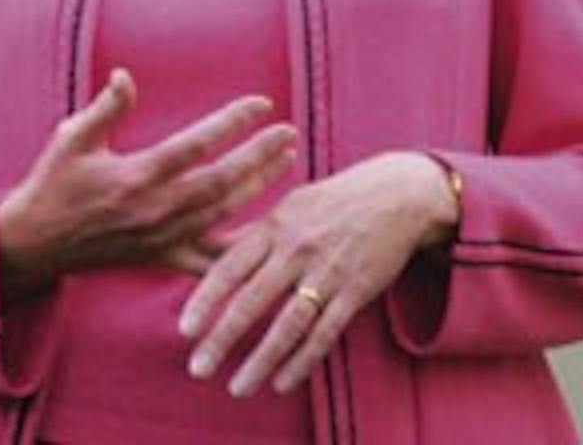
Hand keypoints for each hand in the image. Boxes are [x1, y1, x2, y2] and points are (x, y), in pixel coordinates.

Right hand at [0, 68, 296, 299]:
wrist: (35, 243)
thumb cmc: (55, 182)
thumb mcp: (72, 137)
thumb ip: (105, 108)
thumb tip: (124, 76)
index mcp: (138, 175)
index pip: (198, 144)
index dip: (233, 122)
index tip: (262, 103)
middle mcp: (156, 208)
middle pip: (222, 180)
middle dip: (260, 156)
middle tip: (290, 132)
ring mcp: (163, 237)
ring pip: (223, 213)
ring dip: (260, 187)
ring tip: (288, 161)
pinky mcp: (162, 257)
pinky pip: (208, 260)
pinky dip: (241, 250)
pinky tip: (270, 236)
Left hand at [177, 151, 458, 397]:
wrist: (396, 194)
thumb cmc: (333, 200)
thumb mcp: (289, 206)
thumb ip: (251, 234)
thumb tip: (204, 249)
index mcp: (275, 225)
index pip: (231, 265)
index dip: (206, 298)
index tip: (185, 328)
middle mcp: (297, 248)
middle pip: (253, 300)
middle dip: (222, 338)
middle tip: (198, 369)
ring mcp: (327, 272)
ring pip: (288, 325)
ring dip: (260, 360)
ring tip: (238, 388)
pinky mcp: (355, 292)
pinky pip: (325, 334)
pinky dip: (302, 361)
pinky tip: (282, 382)